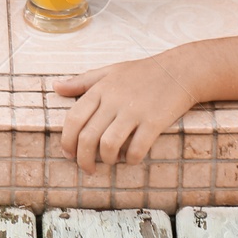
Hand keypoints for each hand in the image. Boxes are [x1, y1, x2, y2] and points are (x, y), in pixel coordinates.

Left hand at [54, 54, 202, 173]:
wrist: (181, 70)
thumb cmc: (143, 72)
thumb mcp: (110, 71)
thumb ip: (82, 81)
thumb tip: (56, 88)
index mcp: (100, 89)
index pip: (73, 119)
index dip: (67, 141)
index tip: (69, 154)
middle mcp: (114, 100)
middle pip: (87, 137)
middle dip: (82, 159)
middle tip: (87, 168)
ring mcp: (134, 111)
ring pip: (108, 145)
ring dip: (106, 160)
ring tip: (110, 162)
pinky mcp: (154, 122)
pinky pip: (137, 149)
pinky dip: (131, 160)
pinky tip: (132, 159)